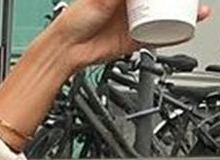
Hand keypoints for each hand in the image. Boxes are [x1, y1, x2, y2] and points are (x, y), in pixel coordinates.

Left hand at [45, 0, 210, 70]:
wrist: (65, 50)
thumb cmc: (75, 18)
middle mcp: (132, 6)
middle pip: (164, 2)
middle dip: (182, 1)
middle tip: (193, 0)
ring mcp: (134, 24)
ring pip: (165, 18)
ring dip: (184, 15)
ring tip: (198, 12)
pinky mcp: (133, 43)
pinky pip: (157, 39)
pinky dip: (172, 36)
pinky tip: (186, 30)